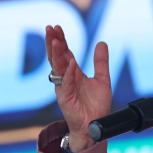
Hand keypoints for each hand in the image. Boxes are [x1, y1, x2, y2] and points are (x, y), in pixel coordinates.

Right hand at [45, 25, 111, 152]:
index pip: (65, 53)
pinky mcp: (65, 99)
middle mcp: (66, 79)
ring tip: (54, 40)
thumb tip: (101, 43)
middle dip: (53, 42)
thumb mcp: (102, 79)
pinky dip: (68, 72)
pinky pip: (66, 83)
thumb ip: (101, 62)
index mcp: (73, 73)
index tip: (57, 27)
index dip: (61, 40)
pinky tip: (70, 62)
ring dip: (56, 54)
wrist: (96, 125)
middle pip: (57, 57)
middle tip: (50, 28)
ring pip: (58, 68)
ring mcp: (64, 88)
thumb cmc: (96, 105)